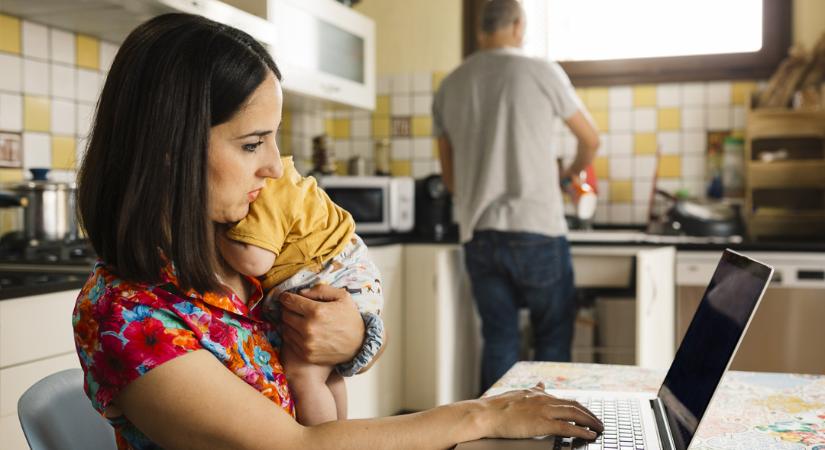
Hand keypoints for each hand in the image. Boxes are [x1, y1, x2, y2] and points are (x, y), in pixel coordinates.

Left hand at [278, 284, 363, 365]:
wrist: (359, 345)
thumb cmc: (350, 318)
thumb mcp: (342, 296)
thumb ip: (320, 290)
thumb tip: (301, 292)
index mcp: (316, 311)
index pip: (289, 301)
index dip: (286, 297)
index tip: (286, 297)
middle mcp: (308, 328)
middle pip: (285, 314)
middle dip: (287, 309)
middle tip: (294, 308)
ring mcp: (306, 343)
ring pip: (285, 328)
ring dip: (288, 322)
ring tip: (298, 319)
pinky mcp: (306, 355)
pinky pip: (289, 341)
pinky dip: (291, 334)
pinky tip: (300, 331)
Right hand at [481, 383, 603, 439]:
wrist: (486, 413)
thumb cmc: (497, 407)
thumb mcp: (518, 393)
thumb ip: (532, 390)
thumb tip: (541, 383)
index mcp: (538, 394)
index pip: (565, 399)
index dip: (579, 407)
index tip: (587, 413)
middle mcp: (544, 399)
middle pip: (574, 405)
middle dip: (589, 414)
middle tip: (599, 422)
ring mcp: (544, 410)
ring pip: (575, 414)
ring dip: (590, 421)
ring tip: (599, 428)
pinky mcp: (542, 423)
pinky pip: (567, 427)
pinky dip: (581, 431)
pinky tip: (590, 435)